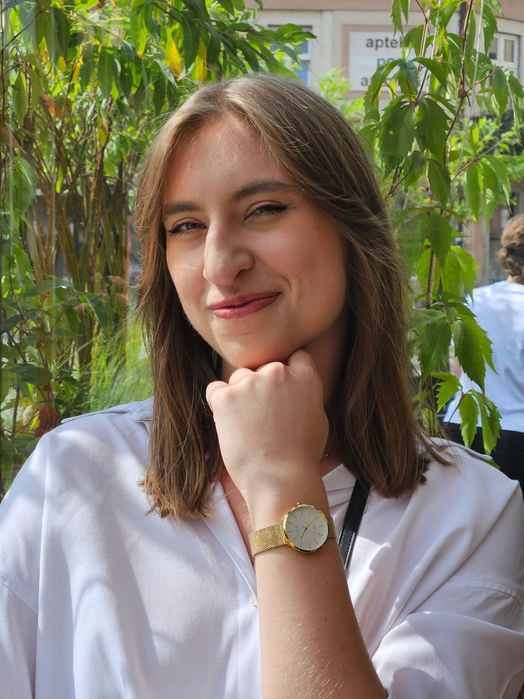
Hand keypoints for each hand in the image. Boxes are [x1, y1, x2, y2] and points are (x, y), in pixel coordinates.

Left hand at [206, 350, 327, 511]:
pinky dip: (219, 405)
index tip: (280, 391)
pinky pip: (215, 390)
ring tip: (247, 427)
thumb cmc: (301, 457)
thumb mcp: (317, 418)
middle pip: (262, 369)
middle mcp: (278, 372)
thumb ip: (304, 394)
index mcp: (305, 377)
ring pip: (239, 379)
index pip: (294, 357)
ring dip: (239, 396)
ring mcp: (251, 383)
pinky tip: (230, 425)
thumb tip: (294, 388)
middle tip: (262, 418)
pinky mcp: (226, 396)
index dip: (286, 372)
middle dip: (260, 387)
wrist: (281, 479)